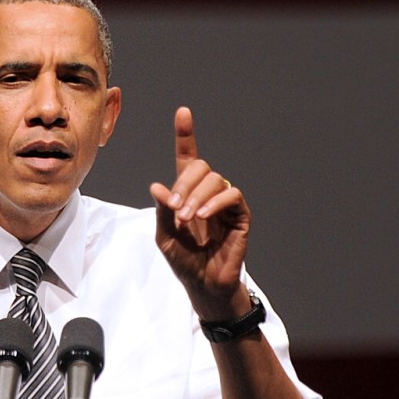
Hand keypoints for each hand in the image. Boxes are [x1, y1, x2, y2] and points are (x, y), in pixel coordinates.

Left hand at [150, 106, 250, 321]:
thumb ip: (162, 210)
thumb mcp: (164, 236)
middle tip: (174, 208)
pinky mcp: (240, 215)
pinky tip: (203, 216)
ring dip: (196, 196)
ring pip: (215, 179)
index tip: (183, 113)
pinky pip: (232, 194)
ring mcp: (225, 203)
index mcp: (188, 194)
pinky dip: (216, 202)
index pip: (188, 159)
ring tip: (186, 219)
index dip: (186, 136)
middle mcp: (208, 194)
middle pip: (201, 167)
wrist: (203, 285)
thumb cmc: (184, 262)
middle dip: (184, 183)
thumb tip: (158, 186)